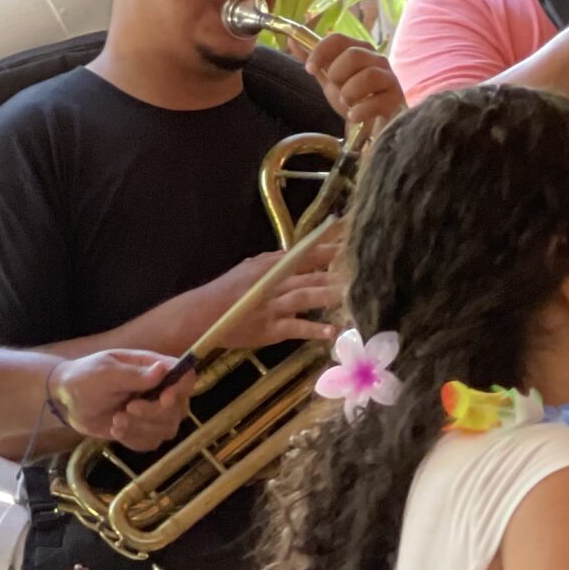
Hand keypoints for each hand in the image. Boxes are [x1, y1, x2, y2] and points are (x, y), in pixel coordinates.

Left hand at [51, 352, 194, 452]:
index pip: (185, 377)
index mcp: (153, 368)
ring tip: (116, 420)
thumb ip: (133, 374)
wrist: (66, 401)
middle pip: (179, 408)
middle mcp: (159, 390)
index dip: (181, 390)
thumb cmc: (84, 378)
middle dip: (153, 414)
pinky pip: (152, 442)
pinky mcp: (144, 431)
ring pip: (167, 429)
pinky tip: (116, 430)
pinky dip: (134, 440)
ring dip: (140, 429)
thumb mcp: (105, 373)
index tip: (164, 400)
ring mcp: (153, 413)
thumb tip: (162, 369)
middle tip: (126, 410)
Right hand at [203, 240, 343, 349]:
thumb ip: (273, 261)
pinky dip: (313, 329)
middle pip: (311, 273)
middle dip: (338, 269)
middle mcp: (275, 283)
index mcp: (271, 266)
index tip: (353, 237)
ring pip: (306, 296)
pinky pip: (296, 328)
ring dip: (329, 294)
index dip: (331, 245)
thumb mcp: (249, 268)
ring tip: (352, 294)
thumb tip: (294, 252)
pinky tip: (332, 332)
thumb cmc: (227, 292)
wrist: (203, 315)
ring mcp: (274, 306)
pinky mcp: (272, 329)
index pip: (307, 251)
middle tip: (365, 266)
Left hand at [306, 33, 405, 132]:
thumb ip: (315, 61)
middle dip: (338, 75)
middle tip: (337, 91)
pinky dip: (360, 111)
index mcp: (359, 49)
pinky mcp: (396, 98)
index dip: (321, 52)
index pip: (338, 39)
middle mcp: (377, 59)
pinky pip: (376, 101)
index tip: (310, 69)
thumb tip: (291, 40)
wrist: (372, 125)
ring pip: (367, 76)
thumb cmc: (353, 99)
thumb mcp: (330, 80)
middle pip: (353, 55)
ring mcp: (389, 78)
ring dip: (349, 94)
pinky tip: (355, 116)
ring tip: (348, 105)